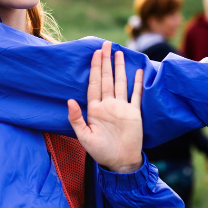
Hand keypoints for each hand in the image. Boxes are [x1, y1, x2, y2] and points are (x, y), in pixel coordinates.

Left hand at [68, 41, 144, 172]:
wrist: (121, 162)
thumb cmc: (101, 152)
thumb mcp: (85, 136)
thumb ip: (76, 119)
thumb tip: (70, 100)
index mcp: (95, 109)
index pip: (94, 84)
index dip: (94, 68)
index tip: (94, 54)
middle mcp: (108, 104)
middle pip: (107, 79)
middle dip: (105, 61)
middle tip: (105, 44)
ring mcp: (122, 107)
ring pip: (120, 82)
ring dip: (119, 68)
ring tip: (118, 52)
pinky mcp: (134, 113)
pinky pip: (136, 94)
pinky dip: (137, 83)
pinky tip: (137, 71)